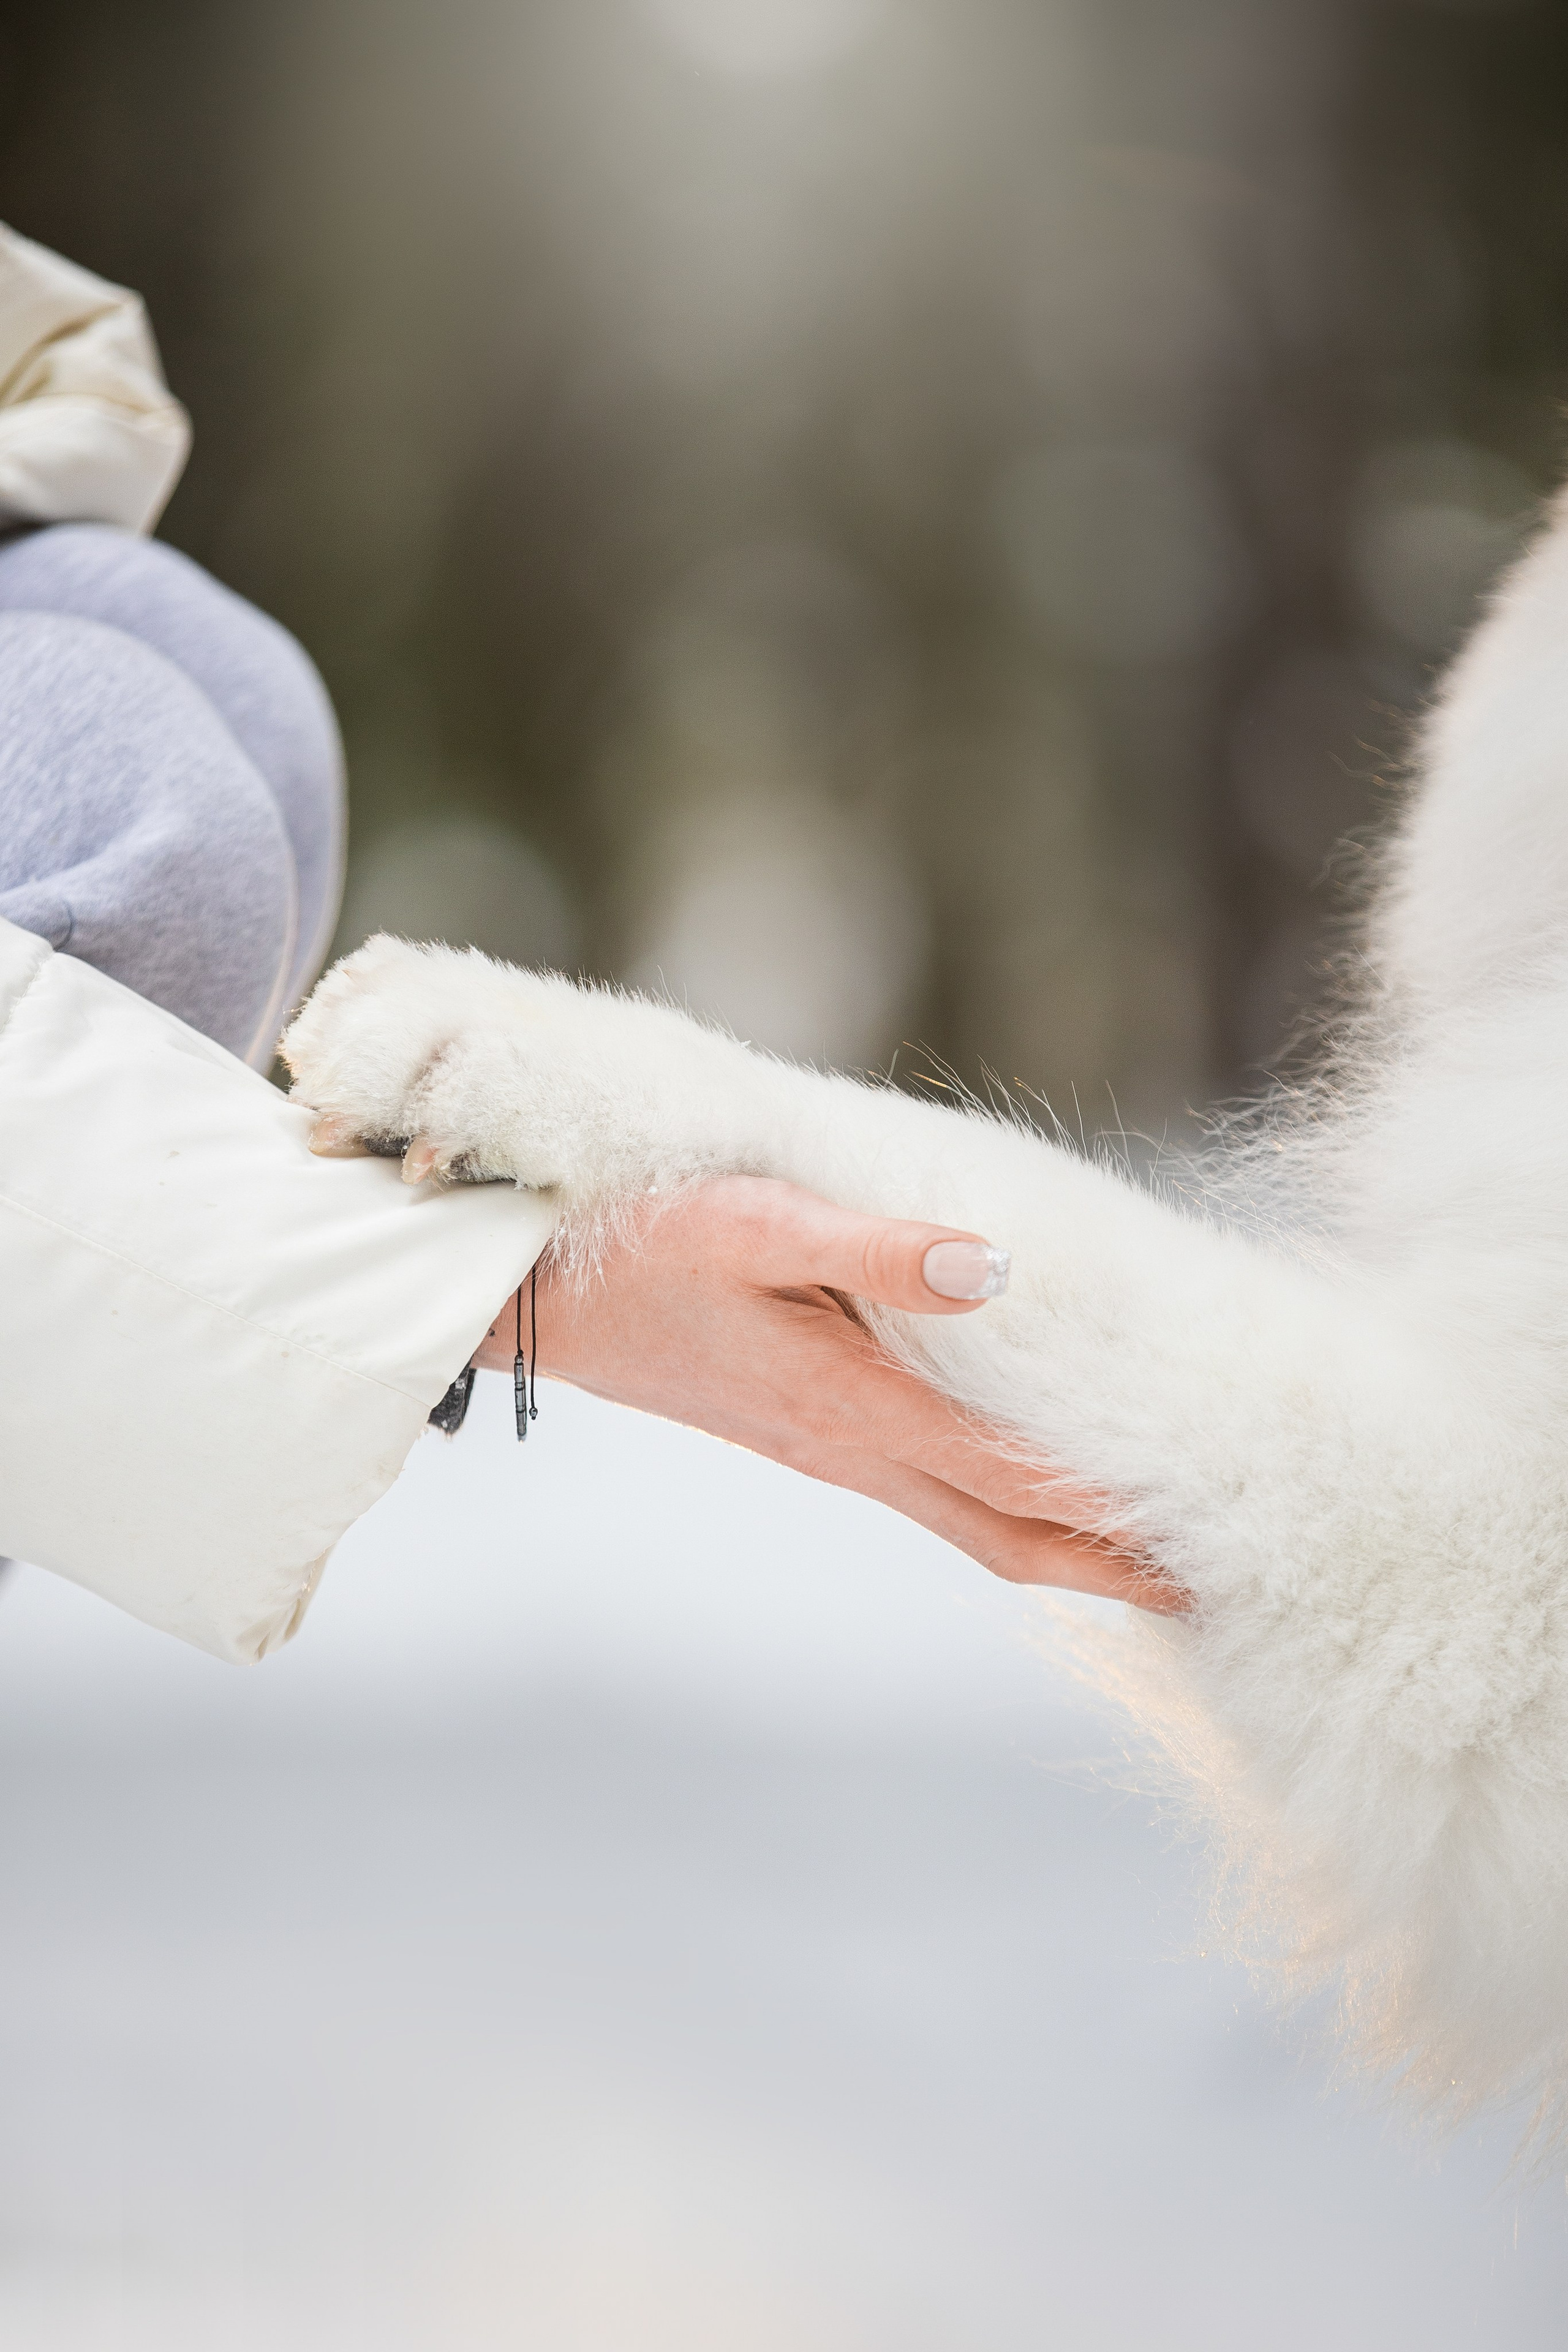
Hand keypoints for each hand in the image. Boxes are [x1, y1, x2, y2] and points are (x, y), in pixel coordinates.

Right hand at [470, 1175, 1180, 1612]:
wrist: (535, 1296)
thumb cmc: (638, 1242)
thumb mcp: (750, 1220)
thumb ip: (871, 1247)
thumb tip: (994, 1271)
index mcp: (847, 1404)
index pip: (1010, 1473)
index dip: (1110, 1503)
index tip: (1211, 1528)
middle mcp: (851, 1449)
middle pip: (1009, 1535)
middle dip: (1114, 1567)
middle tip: (1224, 1590)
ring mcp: (832, 1454)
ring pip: (976, 1527)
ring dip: (1069, 1551)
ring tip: (1163, 1562)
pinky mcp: (815, 1438)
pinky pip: (938, 1499)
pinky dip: (1009, 1516)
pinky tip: (1041, 1501)